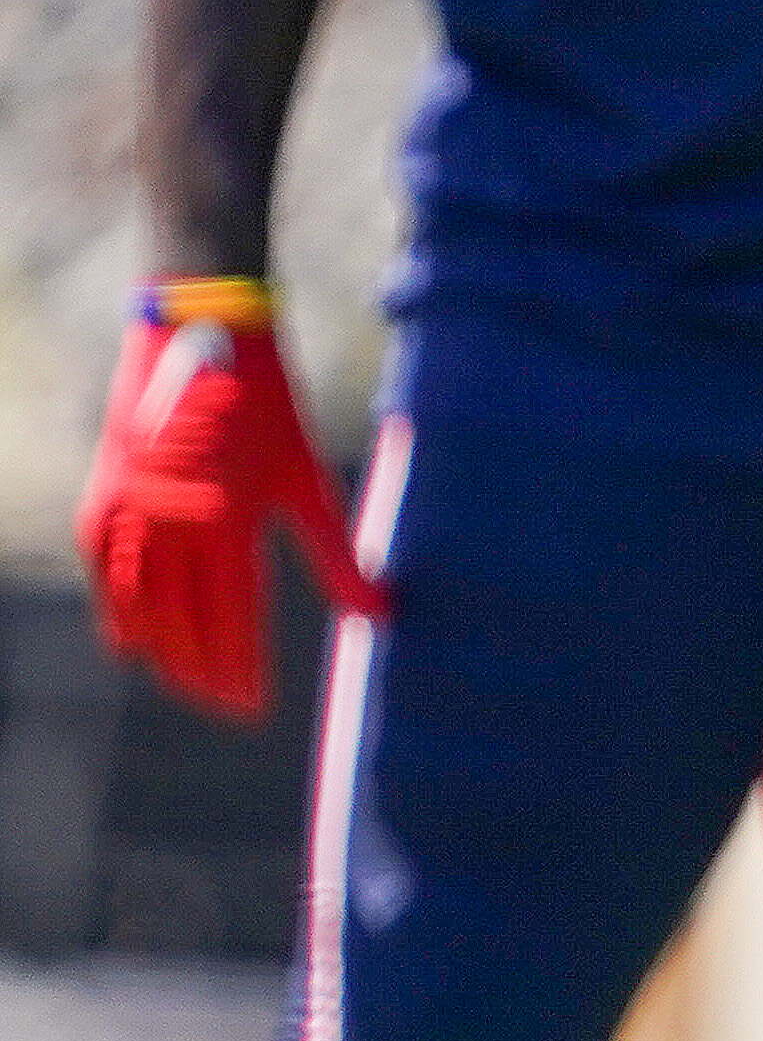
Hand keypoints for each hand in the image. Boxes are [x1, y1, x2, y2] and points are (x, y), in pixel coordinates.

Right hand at [75, 278, 381, 720]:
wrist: (199, 334)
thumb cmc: (266, 408)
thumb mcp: (306, 478)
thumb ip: (338, 554)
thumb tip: (381, 614)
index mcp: (225, 519)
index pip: (230, 617)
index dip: (240, 666)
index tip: (253, 706)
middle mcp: (169, 521)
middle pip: (179, 621)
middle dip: (200, 670)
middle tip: (223, 706)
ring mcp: (127, 510)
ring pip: (135, 604)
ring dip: (159, 651)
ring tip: (184, 685)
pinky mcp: (103, 496)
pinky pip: (104, 572)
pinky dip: (116, 612)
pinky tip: (131, 646)